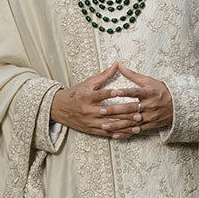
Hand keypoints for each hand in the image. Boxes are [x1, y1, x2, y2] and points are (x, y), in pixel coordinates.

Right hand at [50, 62, 173, 139]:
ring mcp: (91, 121)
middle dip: (125, 111)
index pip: (101, 95)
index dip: (110, 93)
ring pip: (111, 124)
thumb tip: (116, 64)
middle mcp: (89, 110)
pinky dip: (119, 133)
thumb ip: (104, 75)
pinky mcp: (92, 130)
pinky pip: (107, 133)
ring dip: (125, 124)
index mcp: (88, 97)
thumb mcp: (88, 83)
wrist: (60, 109)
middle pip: (109, 111)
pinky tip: (129, 133)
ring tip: (138, 123)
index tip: (121, 92)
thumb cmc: (76, 94)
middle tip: (139, 110)